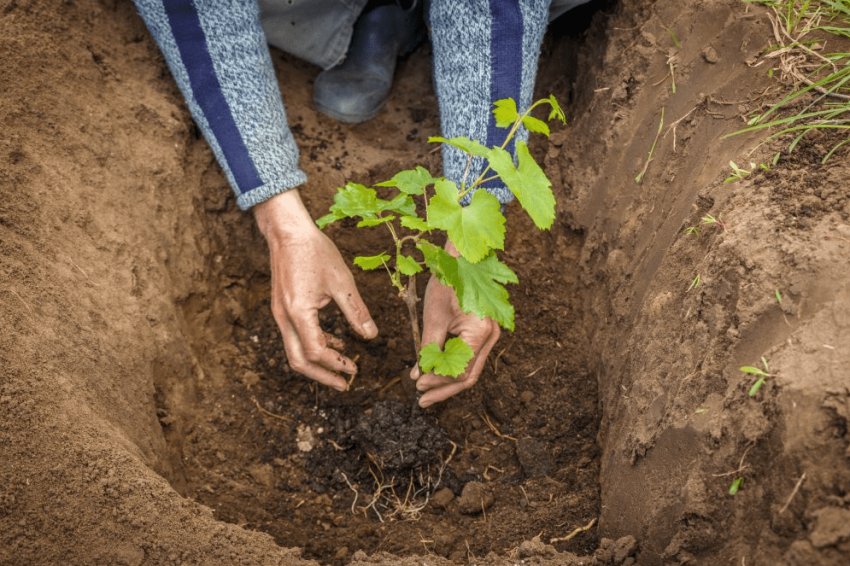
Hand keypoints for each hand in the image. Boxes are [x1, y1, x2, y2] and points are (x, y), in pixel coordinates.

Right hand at [254, 190, 377, 390]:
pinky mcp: (282, 309)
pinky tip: (334, 343)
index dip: (336, 364)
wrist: (288, 232)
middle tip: (344, 385)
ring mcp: (280, 314)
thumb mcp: (342, 282)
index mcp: (299, 312)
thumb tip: (372, 336)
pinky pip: (295, 336)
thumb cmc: (315, 252)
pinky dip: (313, 345)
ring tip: (342, 367)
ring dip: (317, 364)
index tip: (355, 370)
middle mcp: (284, 318)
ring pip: (294, 351)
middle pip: (298, 361)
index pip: (316, 351)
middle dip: (322, 376)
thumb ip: (356, 312)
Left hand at [409, 243, 499, 407]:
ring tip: (425, 391)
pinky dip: (451, 367)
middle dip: (443, 389)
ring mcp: (490, 335)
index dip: (438, 382)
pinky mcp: (482, 332)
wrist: (461, 258)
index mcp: (481, 332)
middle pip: (468, 376)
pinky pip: (469, 357)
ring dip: (447, 382)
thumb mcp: (434, 317)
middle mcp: (492, 337)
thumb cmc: (448, 281)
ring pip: (469, 369)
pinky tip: (435, 373)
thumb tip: (420, 376)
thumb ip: (428, 348)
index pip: (460, 371)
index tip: (418, 386)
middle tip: (421, 400)